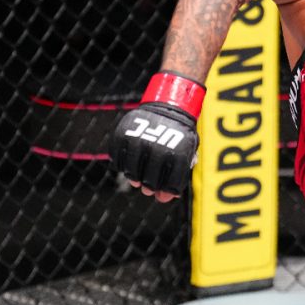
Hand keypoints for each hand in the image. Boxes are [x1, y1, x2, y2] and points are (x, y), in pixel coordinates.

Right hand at [109, 72, 204, 201]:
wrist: (170, 105)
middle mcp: (157, 149)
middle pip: (150, 183)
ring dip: (135, 178)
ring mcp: (139, 142)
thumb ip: (178, 174)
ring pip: (132, 174)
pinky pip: (117, 160)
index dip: (168, 192)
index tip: (166, 190)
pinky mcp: (123, 136)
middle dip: (150, 187)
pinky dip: (122, 166)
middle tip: (149, 186)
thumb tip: (164, 199)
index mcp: (177, 154)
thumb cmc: (179, 133)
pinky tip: (129, 163)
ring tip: (139, 176)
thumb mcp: (186, 151)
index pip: (172, 185)